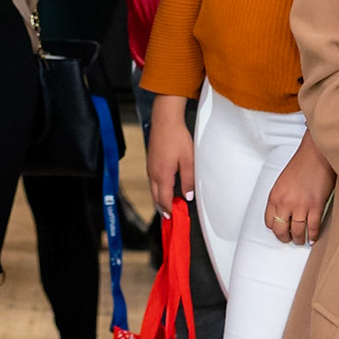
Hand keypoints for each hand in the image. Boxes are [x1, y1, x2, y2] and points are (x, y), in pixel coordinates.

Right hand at [146, 99, 194, 213]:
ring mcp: (150, 167)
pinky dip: (158, 189)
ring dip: (160, 199)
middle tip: (171, 217)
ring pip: (153, 189)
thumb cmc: (177, 138)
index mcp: (163, 175)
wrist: (165, 120)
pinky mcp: (151, 162)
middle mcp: (154, 173)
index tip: (175, 218)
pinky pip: (153, 181)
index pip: (164, 199)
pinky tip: (165, 189)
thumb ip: (188, 180)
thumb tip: (188, 196)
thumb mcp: (188, 160)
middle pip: (156, 197)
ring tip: (169, 206)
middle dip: (163, 208)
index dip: (169, 210)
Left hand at [264, 134, 333, 244]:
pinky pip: (313, 227)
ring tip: (301, 240)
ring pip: (297, 232)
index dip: (275, 228)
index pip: (269, 221)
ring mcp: (300, 206)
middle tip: (289, 239)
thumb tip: (284, 211)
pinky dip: (313, 235)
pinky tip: (313, 237)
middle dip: (285, 238)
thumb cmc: (302, 163)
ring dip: (299, 239)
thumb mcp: (283, 181)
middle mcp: (285, 203)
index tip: (279, 230)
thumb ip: (281, 197)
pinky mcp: (315, 206)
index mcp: (274, 196)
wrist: (316, 154)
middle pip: (281, 230)